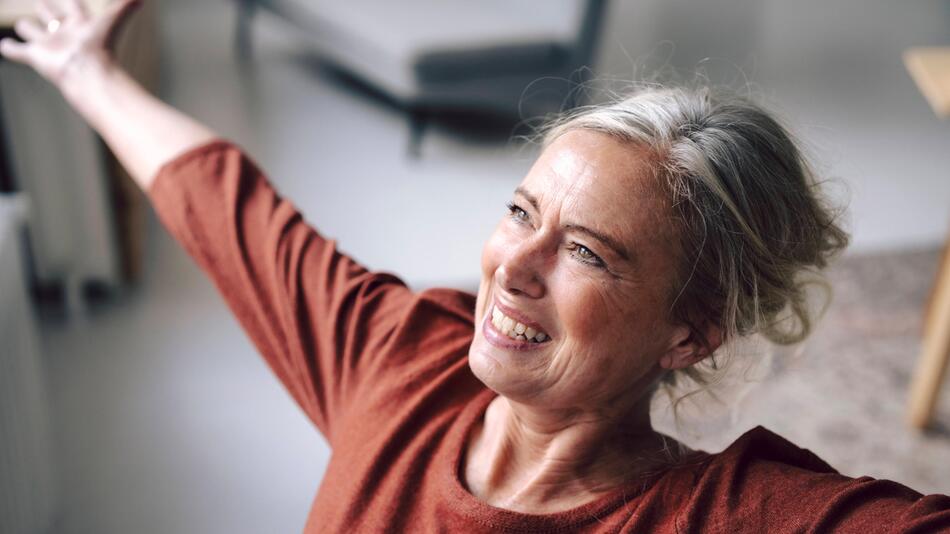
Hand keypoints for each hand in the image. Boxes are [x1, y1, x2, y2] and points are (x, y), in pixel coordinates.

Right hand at [0, 0, 140, 85]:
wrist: (87, 72)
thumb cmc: (101, 47)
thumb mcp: (113, 20)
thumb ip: (125, 6)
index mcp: (80, 23)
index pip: (73, 6)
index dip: (70, 1)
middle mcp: (63, 33)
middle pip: (51, 17)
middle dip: (46, 11)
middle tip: (41, 4)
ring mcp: (48, 45)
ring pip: (32, 32)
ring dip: (27, 29)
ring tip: (23, 26)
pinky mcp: (35, 56)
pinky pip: (18, 51)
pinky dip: (10, 48)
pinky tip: (4, 46)